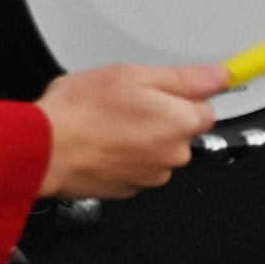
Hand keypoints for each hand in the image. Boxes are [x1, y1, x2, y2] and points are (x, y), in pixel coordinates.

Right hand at [35, 61, 227, 199]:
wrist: (44, 150)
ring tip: (105, 122)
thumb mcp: (131, 74)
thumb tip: (220, 76)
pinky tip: (98, 141)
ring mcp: (151, 175)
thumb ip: (183, 77)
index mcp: (181, 122)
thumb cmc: (81, 111)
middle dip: (158, 116)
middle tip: (123, 101)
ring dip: (139, 137)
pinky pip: (135, 167)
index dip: (178, 95)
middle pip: (179, 130)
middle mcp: (174, 154)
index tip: (157, 91)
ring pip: (156, 149)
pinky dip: (122, 156)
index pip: (204, 107)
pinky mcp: (128, 189)